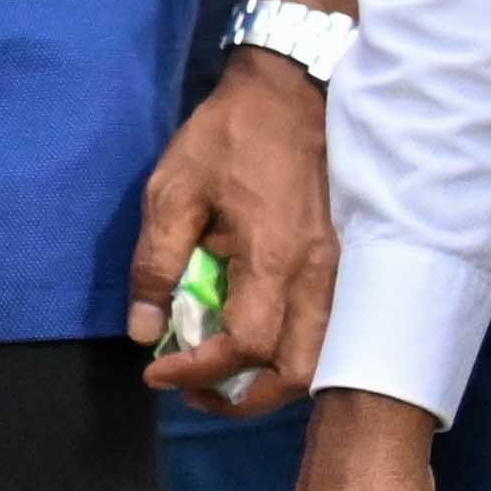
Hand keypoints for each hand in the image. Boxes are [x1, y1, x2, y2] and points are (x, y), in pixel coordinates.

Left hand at [127, 52, 333, 404]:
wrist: (292, 93)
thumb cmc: (228, 138)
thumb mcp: (172, 192)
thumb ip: (156, 265)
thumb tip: (143, 331)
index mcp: (275, 257)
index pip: (246, 346)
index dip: (199, 372)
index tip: (156, 371)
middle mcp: (320, 274)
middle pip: (297, 372)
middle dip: (243, 397)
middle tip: (193, 391)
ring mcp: (342, 272)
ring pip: (322, 359)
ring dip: (271, 382)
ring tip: (220, 375)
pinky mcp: (347, 264)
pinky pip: (330, 331)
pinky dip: (292, 354)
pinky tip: (254, 343)